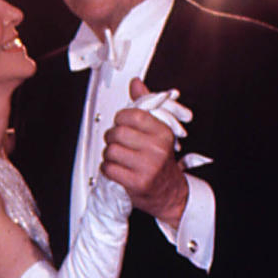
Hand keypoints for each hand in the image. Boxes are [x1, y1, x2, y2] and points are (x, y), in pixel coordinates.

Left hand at [101, 78, 188, 229]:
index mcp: (163, 132)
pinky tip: (115, 169)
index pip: (132, 115)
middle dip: (111, 137)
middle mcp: (157, 149)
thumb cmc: (161, 161)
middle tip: (116, 142)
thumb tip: (135, 83)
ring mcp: (147, 166)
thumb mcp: (158, 131)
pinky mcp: (137, 182)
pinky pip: (109, 169)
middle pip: (118, 133)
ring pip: (111, 151)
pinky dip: (107, 168)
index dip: (121, 119)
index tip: (122, 123)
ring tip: (117, 157)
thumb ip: (145, 106)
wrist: (170, 193)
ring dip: (108, 154)